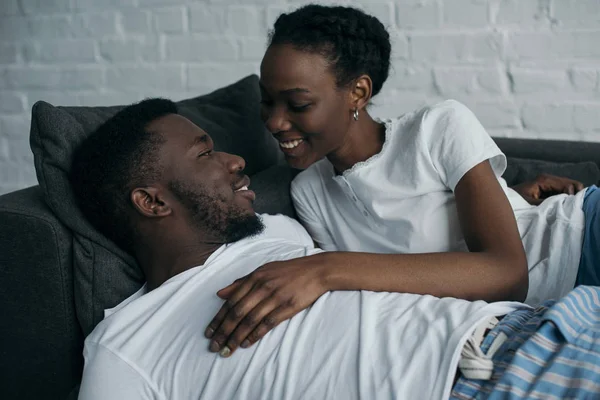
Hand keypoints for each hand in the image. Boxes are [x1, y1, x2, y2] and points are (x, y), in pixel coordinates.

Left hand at [204, 253, 329, 356]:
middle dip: (223, 332)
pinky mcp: (287, 307)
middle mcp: (262, 287)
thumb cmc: (288, 271)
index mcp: (254, 278)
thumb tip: (220, 294)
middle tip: (214, 346)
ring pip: (250, 320)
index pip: (231, 301)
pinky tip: (246, 344)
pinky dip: (255, 335)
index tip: (209, 333)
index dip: (218, 318)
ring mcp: (275, 297)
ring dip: (236, 337)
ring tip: (227, 349)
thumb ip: (241, 283)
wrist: (316, 271)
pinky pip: (267, 323)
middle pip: (237, 313)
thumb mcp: (263, 271)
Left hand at [511, 173, 583, 204]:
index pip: (568, 184)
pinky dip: (564, 197)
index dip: (571, 195)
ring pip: (567, 187)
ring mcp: (547, 182)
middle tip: (569, 206)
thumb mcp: (530, 203)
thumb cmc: (514, 200)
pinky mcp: (546, 187)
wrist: (504, 198)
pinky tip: (562, 205)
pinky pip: (561, 191)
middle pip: (570, 184)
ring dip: (569, 196)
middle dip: (573, 195)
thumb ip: (548, 202)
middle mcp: (547, 178)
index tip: (567, 205)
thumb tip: (564, 203)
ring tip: (566, 207)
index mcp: (544, 179)